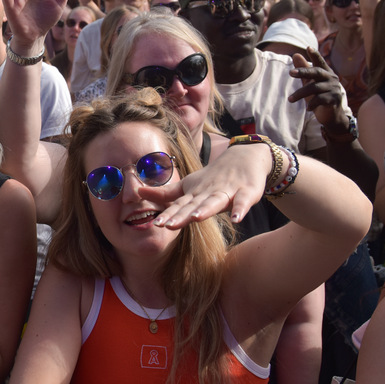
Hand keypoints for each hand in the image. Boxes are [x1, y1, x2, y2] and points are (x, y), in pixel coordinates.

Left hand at [141, 141, 272, 225]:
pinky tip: (236, 219)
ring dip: (206, 209)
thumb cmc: (212, 178)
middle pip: (194, 205)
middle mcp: (208, 193)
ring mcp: (227, 192)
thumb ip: (165, 194)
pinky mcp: (246, 192)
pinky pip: (243, 202)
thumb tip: (137, 192)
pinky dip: (240, 209)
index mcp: (195, 194)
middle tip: (169, 225)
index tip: (156, 224)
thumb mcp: (188, 187)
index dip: (169, 214)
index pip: (179, 206)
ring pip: (215, 202)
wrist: (244, 158)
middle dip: (182, 215)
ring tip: (196, 217)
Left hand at [289, 50, 348, 129]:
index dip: (315, 54)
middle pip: (316, 72)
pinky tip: (307, 108)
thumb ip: (303, 70)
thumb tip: (295, 55)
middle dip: (303, 72)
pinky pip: (321, 99)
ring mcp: (334, 88)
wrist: (331, 115)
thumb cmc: (319, 96)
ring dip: (300, 94)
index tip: (308, 47)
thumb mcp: (309, 83)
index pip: (320, 62)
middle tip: (290, 73)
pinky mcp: (335, 99)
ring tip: (290, 99)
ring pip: (315, 88)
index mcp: (325, 73)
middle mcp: (331, 78)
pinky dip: (312, 103)